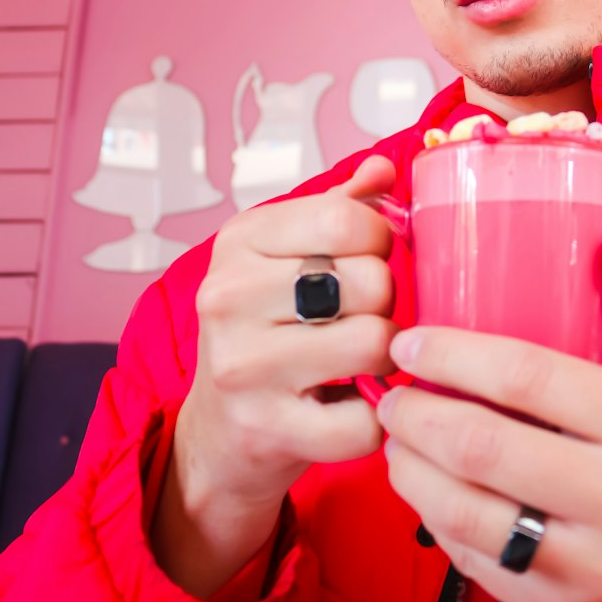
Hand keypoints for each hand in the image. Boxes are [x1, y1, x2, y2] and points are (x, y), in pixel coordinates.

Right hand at [152, 155, 399, 595]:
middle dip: (384, 302)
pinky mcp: (265, 428)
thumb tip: (383, 170)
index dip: (380, 240)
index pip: (347, 219)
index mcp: (240, 240)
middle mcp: (229, 296)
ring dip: (385, 357)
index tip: (370, 259)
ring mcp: (242, 365)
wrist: (217, 432)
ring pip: (373, 343)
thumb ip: (339, 209)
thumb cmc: (265, 332)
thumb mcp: (286, 256)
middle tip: (361, 318)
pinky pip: (364, 420)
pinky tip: (350, 406)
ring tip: (359, 360)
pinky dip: (373, 417)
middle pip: (370, 281)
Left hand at [378, 233, 601, 601]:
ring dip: (411, 467)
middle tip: (392, 392)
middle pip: (485, 446)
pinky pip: (472, 559)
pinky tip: (422, 484)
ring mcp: (593, 565)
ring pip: (466, 511)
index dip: (455, 355)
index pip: (531, 377)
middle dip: (418, 413)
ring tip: (396, 436)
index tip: (413, 341)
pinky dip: (432, 516)